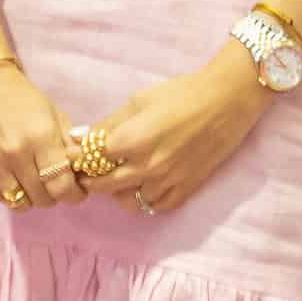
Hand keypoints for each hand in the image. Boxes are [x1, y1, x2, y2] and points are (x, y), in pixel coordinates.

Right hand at [0, 63, 85, 209]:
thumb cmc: (22, 96)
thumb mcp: (53, 114)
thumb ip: (69, 145)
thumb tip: (84, 172)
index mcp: (41, 136)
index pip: (63, 186)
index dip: (74, 194)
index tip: (76, 191)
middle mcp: (16, 152)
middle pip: (43, 198)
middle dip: (54, 195)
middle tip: (54, 183)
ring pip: (20, 203)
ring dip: (31, 197)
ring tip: (33, 184)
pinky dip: (7, 195)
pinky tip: (12, 181)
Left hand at [83, 50, 267, 217]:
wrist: (226, 101)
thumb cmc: (180, 94)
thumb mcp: (138, 101)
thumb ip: (107, 124)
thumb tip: (77, 137)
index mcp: (130, 141)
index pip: (89, 160)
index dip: (78, 156)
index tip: (75, 153)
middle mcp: (146, 167)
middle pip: (103, 185)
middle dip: (91, 177)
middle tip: (89, 169)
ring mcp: (167, 181)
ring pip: (127, 201)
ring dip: (117, 191)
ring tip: (118, 176)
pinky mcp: (186, 189)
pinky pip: (156, 206)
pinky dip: (145, 199)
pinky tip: (144, 184)